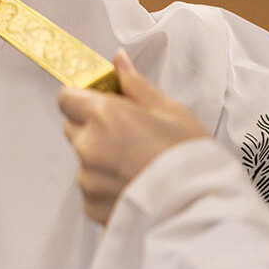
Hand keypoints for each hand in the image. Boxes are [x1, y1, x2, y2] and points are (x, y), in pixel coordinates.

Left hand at [57, 50, 208, 224]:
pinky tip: (134, 188)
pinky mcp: (90, 205)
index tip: (102, 104)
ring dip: (100, 159)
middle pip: (73, 128)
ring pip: (83, 160)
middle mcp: (88, 145)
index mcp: (105, 116)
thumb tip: (118, 60)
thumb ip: (136, 86)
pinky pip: (90, 189)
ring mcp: (86, 178)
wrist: (200, 208)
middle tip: (128, 137)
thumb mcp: (171, 111)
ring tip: (137, 167)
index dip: (83, 99)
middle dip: (92, 128)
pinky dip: (105, 187)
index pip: (67, 98)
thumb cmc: (191, 158)